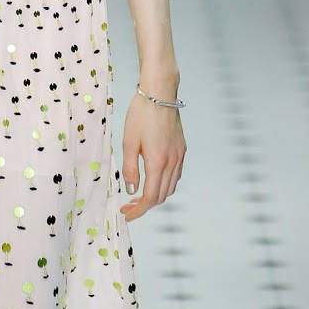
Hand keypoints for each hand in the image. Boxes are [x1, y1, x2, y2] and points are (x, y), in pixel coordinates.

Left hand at [119, 93, 184, 219]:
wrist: (160, 93)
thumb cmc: (140, 115)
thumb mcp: (128, 143)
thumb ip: (130, 169)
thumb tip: (132, 190)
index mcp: (158, 162)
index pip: (150, 197)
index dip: (139, 210)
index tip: (126, 214)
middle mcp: (172, 162)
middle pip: (161, 196)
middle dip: (145, 206)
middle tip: (128, 207)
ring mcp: (179, 155)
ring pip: (170, 187)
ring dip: (155, 195)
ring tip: (138, 196)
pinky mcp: (182, 148)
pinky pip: (175, 175)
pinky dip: (164, 183)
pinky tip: (152, 179)